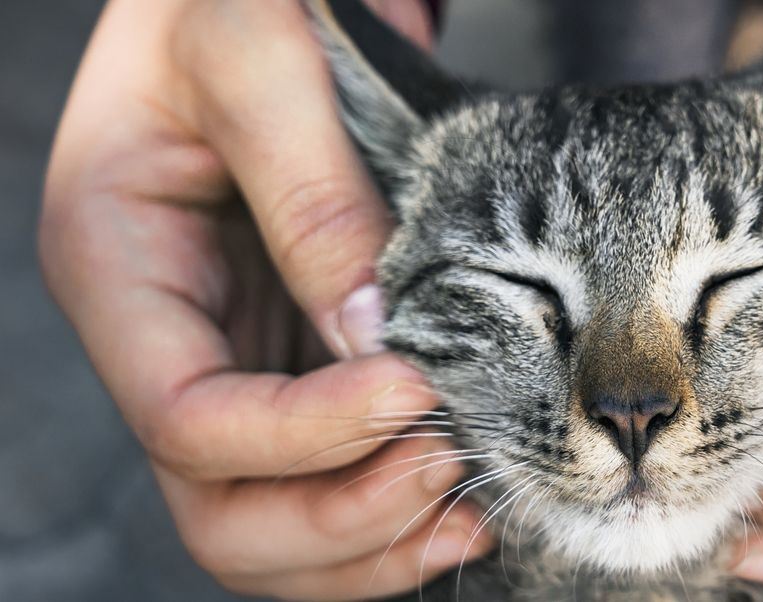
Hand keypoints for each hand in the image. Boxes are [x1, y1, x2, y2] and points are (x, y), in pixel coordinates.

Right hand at [40, 1, 488, 598]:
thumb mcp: (255, 56)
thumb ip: (308, 192)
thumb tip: (375, 336)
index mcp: (118, 270)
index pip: (188, 418)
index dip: (303, 436)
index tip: (418, 391)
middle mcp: (168, 340)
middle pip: (220, 508)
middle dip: (338, 515)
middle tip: (452, 467)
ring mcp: (234, 362)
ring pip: (271, 522)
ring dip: (370, 540)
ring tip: (472, 507)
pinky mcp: (296, 364)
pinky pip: (327, 481)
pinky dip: (391, 514)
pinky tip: (466, 500)